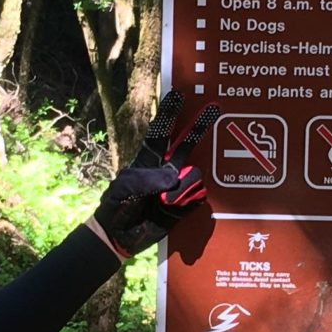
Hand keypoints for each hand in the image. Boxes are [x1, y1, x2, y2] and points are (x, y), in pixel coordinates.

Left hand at [91, 94, 213, 257]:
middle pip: (186, 144)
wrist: (119, 236)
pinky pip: (196, 196)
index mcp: (147, 159)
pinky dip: (185, 203)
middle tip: (214, 108)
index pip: (160, 132)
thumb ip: (148, 178)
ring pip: (193, 175)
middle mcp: (166, 169)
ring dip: (180, 189)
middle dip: (199, 127)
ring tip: (163, 203)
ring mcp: (177, 186)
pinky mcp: (185, 204)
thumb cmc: (117, 206)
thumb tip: (175, 176)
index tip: (178, 95)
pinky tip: (171, 209)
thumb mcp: (125, 188)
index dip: (169, 114)